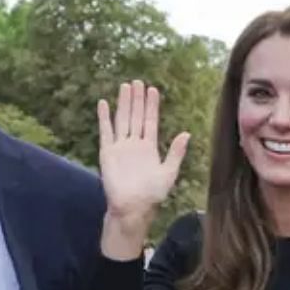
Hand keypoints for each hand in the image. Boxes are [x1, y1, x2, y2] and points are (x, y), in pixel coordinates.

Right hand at [97, 81, 189, 227]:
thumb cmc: (152, 194)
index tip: (153, 89)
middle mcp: (134, 144)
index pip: (150, 121)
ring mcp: (120, 147)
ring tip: (124, 87)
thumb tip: (186, 133)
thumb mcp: (169, 172)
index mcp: (150, 147)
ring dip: (123, 103)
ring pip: (122, 119)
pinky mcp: (107, 152)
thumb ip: (176, 153)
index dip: (152, 105)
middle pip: (136, 116)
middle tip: (137, 81)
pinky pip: (105, 131)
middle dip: (137, 99)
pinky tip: (103, 103)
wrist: (133, 207)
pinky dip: (104, 117)